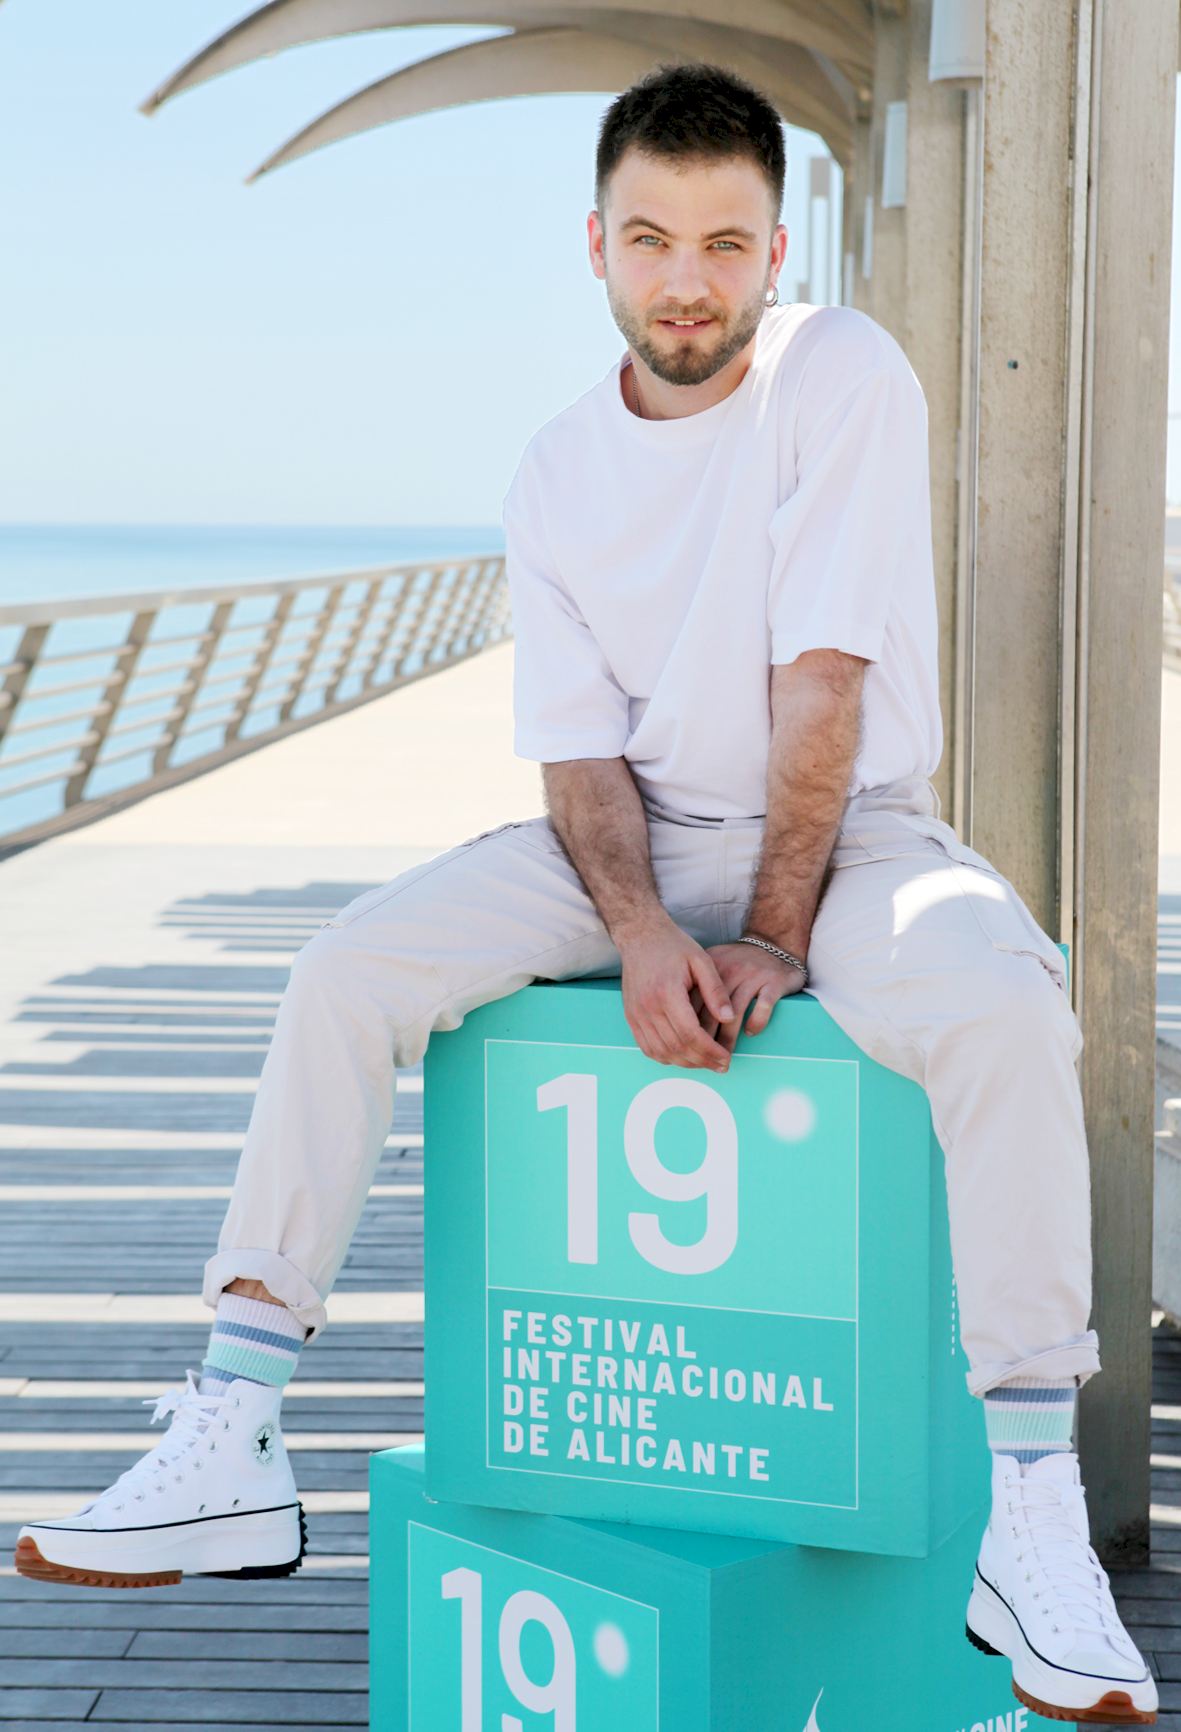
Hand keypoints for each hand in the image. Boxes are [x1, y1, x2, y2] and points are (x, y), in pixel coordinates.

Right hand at [618, 917, 737, 1072]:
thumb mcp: (701, 961)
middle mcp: (648, 1007)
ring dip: (685, 1063)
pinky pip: (647, 1048)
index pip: (691, 1033)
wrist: (640, 937)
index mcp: (667, 992)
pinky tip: (683, 1056)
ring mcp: (636, 1014)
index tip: (726, 1058)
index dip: (710, 1051)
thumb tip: (729, 1018)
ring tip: (705, 1063)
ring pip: (662, 1052)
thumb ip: (716, 990)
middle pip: (677, 1047)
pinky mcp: (631, 1017)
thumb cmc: (673, 946)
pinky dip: (666, 1057)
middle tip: (721, 1066)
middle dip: (702, 1061)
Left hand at [688, 940, 806, 1058]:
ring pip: (735, 1014)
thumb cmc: (738, 962)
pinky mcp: (774, 982)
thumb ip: (695, 988)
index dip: (688, 1028)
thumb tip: (676, 1022)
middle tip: (703, 1059)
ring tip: (723, 1056)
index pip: (693, 1003)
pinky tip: (751, 1032)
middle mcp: (729, 971)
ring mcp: (752, 976)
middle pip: (711, 1012)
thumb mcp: (713, 966)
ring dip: (728, 1039)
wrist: (774, 943)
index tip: (685, 1048)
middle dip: (705, 1040)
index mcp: (709, 968)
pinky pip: (763, 1006)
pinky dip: (756, 1022)